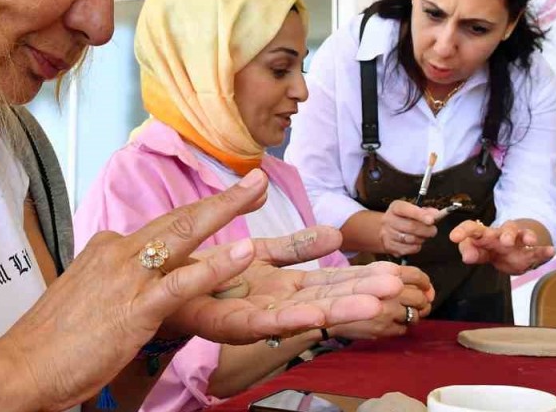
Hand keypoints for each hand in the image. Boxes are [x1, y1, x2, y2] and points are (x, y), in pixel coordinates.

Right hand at [0, 171, 394, 410]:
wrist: (19, 366)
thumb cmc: (48, 342)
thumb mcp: (82, 297)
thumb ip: (108, 282)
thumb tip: (122, 281)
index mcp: (106, 249)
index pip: (158, 228)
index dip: (197, 214)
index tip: (225, 202)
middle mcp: (117, 253)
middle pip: (177, 218)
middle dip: (220, 199)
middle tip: (255, 181)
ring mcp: (127, 278)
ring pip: (182, 235)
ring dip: (223, 211)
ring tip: (256, 194)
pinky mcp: (135, 308)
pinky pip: (181, 282)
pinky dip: (215, 266)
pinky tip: (242, 253)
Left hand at [166, 246, 407, 342]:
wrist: (159, 289)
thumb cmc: (208, 272)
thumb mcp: (261, 255)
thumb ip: (297, 246)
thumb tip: (335, 232)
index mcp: (282, 285)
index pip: (328, 280)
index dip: (358, 278)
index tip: (393, 274)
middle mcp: (273, 303)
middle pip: (323, 298)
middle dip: (359, 295)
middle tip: (397, 290)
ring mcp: (254, 316)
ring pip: (301, 313)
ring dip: (337, 310)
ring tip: (373, 306)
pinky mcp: (228, 323)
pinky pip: (262, 323)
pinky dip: (290, 321)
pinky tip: (315, 318)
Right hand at [328, 265, 433, 338]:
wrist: (324, 311)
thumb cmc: (343, 288)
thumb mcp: (365, 273)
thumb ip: (394, 276)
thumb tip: (426, 288)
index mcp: (386, 273)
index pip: (416, 276)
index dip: (425, 282)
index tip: (426, 288)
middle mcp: (390, 292)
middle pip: (419, 298)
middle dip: (422, 301)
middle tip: (418, 303)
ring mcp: (388, 312)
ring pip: (415, 315)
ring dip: (414, 315)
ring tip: (405, 313)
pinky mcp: (384, 330)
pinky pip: (404, 330)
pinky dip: (401, 326)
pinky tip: (392, 323)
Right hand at [380, 200, 445, 255]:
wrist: (386, 229)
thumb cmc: (404, 218)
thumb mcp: (413, 210)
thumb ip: (426, 211)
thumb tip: (436, 214)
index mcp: (395, 207)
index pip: (407, 209)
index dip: (420, 215)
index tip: (432, 220)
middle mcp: (388, 219)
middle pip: (410, 226)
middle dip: (425, 230)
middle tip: (433, 231)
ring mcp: (387, 234)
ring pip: (410, 239)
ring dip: (421, 239)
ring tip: (424, 236)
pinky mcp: (389, 246)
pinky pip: (408, 249)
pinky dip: (416, 247)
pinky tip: (416, 243)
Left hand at [448, 220, 554, 274]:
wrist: (510, 252)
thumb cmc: (489, 248)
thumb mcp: (478, 251)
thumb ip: (470, 252)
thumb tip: (466, 256)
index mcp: (484, 234)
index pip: (473, 228)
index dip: (463, 231)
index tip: (453, 237)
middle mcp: (501, 234)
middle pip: (503, 228)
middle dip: (504, 233)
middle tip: (501, 240)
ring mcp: (517, 241)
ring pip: (521, 234)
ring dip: (525, 236)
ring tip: (529, 241)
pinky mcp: (530, 251)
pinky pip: (538, 250)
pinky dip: (544, 250)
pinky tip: (550, 250)